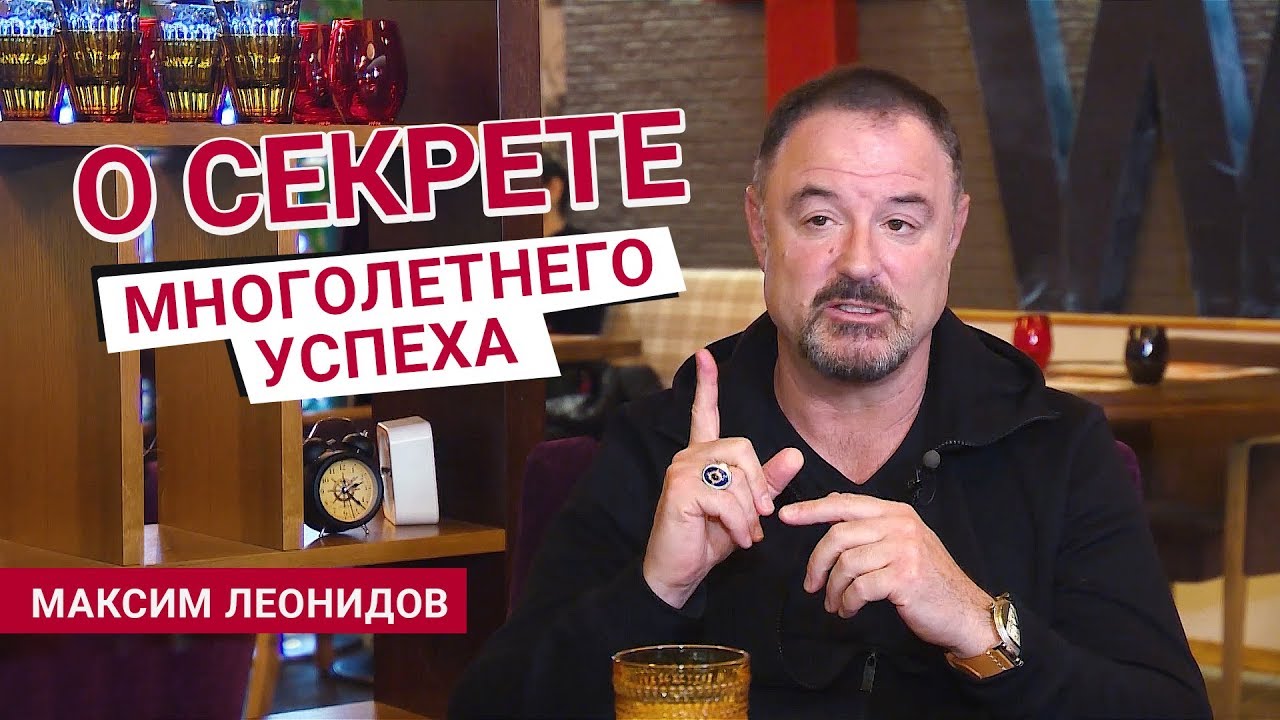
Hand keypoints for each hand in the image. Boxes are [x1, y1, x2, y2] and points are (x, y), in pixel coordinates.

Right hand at [642, 349, 804, 608]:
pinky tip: (736, 540)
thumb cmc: (708, 540)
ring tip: (744, 534)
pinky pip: (728, 499)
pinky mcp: (681, 490)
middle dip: (759, 487)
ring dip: (750, 514)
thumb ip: (768, 483)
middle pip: (743, 448)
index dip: (707, 385)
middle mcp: (689, 456)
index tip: (705, 356)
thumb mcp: (747, 510)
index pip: (705, 413)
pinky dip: (740, 525)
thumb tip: (795, 455)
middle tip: (759, 518)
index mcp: (702, 456)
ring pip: (738, 476)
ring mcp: (681, 470)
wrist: (678, 572)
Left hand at [778, 493, 999, 657]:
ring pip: (846, 564)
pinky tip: (849, 610)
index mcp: (896, 513)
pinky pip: (859, 588)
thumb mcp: (903, 541)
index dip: (811, 509)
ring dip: (833, 588)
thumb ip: (871, 523)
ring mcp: (904, 550)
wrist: (965, 611)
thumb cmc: (929, 580)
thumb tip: (831, 503)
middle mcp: (900, 525)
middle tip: (811, 584)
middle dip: (817, 562)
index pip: (845, 503)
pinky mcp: (904, 577)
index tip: (786, 516)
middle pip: (838, 535)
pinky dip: (847, 602)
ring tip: (834, 603)